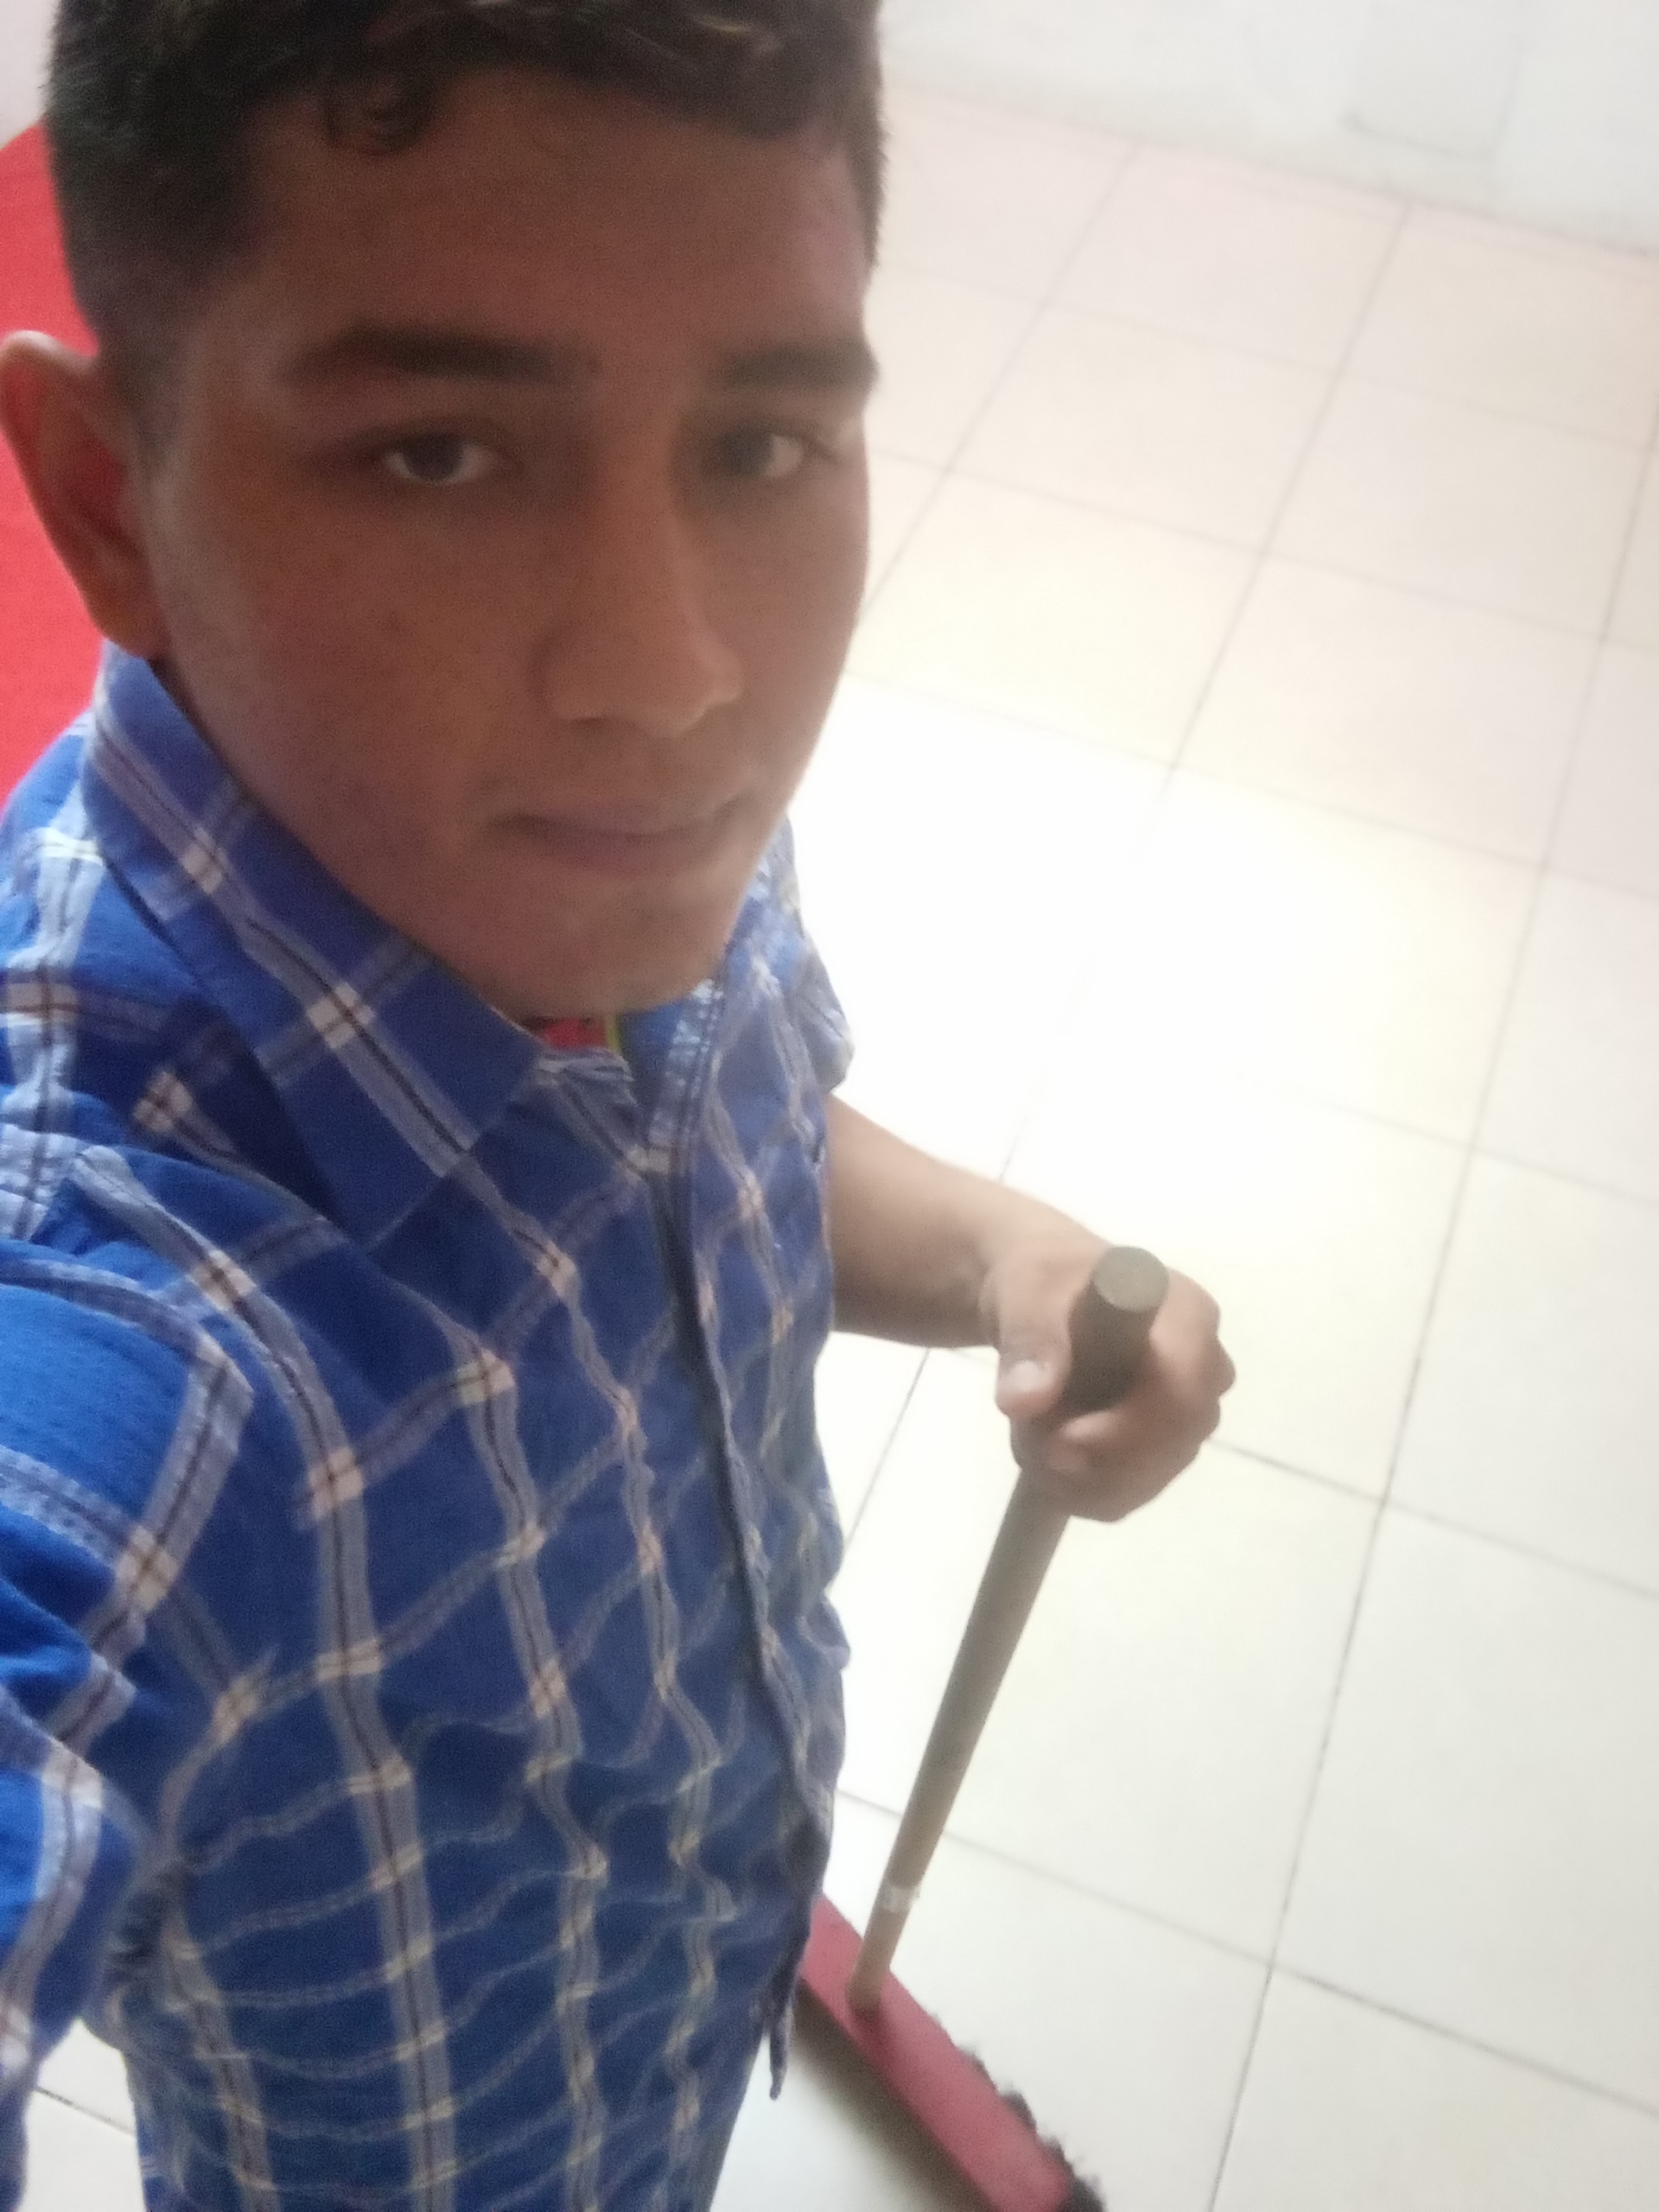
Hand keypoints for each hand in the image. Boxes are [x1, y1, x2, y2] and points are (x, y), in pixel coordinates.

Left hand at [981, 1226, 1234, 1522]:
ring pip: (1144, 1479)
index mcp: (1188, 1316)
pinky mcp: (1161, 1452)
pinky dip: (1075, 1490)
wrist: (1041, 1302)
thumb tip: (1025, 1400)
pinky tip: (1044, 1453)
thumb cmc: (1044, 1284)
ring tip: (1029, 1431)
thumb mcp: (1026, 1293)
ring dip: (1074, 1475)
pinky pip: (1127, 1496)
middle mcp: (1205, 1370)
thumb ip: (1030, 1340)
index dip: (1126, 1429)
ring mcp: (1188, 1417)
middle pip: (1172, 1445)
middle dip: (1091, 1458)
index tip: (1059, 1441)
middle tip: (1028, 1436)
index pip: (1184, 1390)